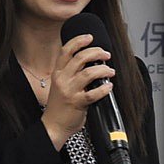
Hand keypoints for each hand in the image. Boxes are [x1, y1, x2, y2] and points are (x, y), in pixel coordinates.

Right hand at [40, 34, 113, 148]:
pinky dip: (104, 89)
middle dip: (96, 52)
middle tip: (106, 54)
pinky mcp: (77, 103)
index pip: (66, 51)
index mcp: (57, 73)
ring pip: (88, 73)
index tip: (89, 37)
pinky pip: (93, 93)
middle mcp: (62, 79)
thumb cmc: (59, 106)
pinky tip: (109, 86)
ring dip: (102, 69)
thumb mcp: (61, 84)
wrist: (53, 125)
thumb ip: (72, 73)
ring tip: (110, 71)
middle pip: (80, 58)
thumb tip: (92, 62)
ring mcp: (69, 91)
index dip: (78, 41)